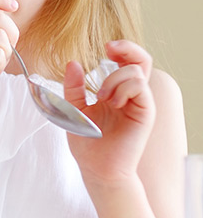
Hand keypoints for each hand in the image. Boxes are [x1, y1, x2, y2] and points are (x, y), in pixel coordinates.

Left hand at [63, 40, 155, 184]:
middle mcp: (130, 95)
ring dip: (114, 79)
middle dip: (127, 48)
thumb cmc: (87, 144)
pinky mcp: (145, 112)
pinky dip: (123, 88)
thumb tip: (73, 63)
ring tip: (102, 98)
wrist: (97, 168)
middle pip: (141, 60)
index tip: (104, 48)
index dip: (120, 50)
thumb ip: (73, 87)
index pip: (125, 63)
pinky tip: (112, 102)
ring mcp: (139, 103)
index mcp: (114, 92)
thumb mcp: (73, 110)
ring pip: (136, 71)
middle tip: (109, 49)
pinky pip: (140, 86)